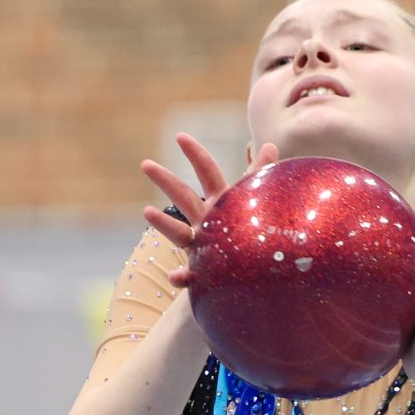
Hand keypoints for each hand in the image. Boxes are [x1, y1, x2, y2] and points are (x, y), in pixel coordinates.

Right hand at [140, 134, 280, 288]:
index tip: (180, 136)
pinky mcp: (201, 273)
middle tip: (145, 164)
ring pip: (177, 233)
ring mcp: (199, 246)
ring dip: (162, 223)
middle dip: (165, 180)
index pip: (207, 172)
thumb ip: (260, 176)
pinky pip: (187, 276)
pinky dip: (180, 277)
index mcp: (220, 201)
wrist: (250, 271)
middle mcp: (205, 220)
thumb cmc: (250, 230)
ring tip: (146, 211)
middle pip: (183, 197)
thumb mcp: (256, 201)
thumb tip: (269, 145)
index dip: (195, 154)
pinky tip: (175, 277)